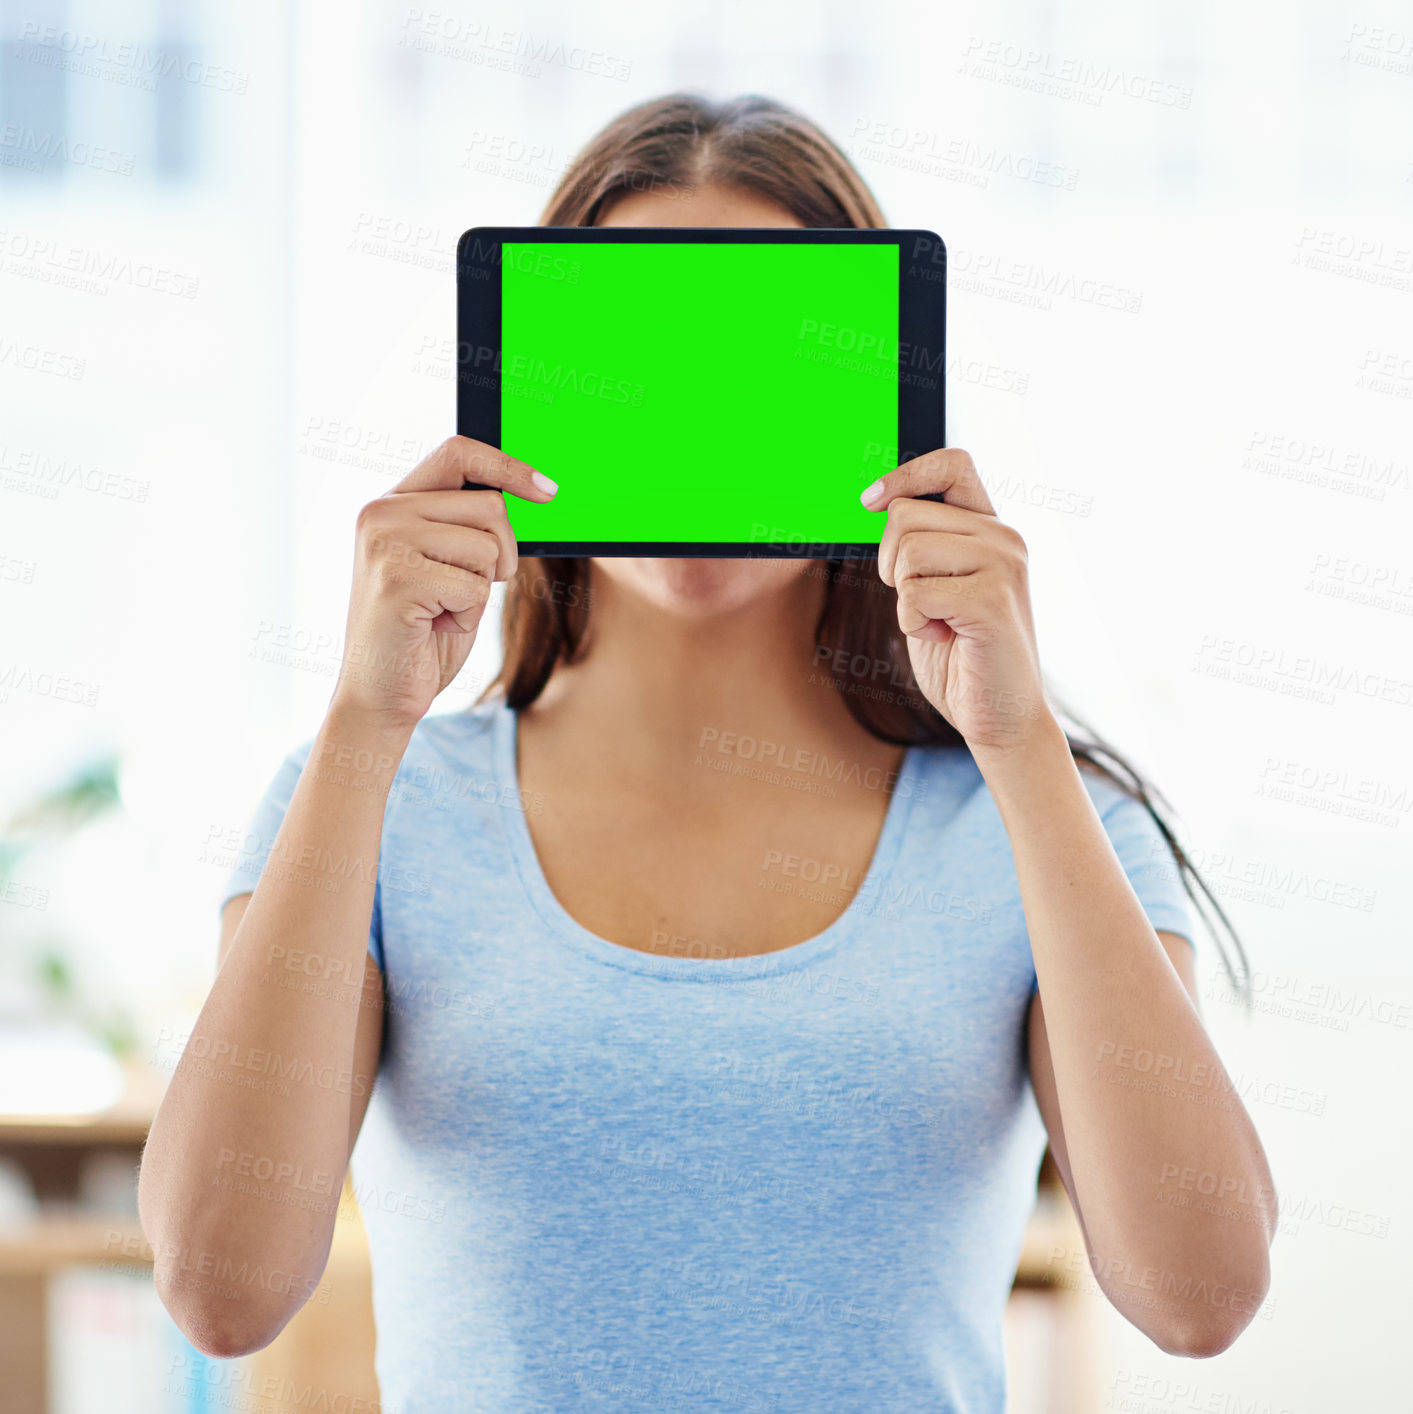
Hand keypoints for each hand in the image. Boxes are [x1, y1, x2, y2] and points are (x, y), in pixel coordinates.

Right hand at [329, 435, 556, 729]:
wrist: (380, 694)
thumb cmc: (423, 632)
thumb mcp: (449, 566)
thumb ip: (469, 525)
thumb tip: (534, 493)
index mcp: (392, 502)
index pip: (458, 452)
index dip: (508, 466)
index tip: (548, 491)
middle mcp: (381, 512)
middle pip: (490, 507)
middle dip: (502, 555)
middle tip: (467, 590)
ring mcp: (385, 543)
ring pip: (488, 547)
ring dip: (481, 590)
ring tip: (443, 610)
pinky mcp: (397, 580)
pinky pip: (476, 587)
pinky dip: (469, 617)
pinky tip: (435, 627)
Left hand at [862, 447, 1056, 753]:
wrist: (1000, 716)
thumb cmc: (960, 656)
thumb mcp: (932, 588)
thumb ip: (918, 547)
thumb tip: (873, 505)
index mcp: (991, 529)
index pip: (952, 464)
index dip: (904, 474)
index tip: (869, 502)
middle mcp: (1004, 537)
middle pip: (905, 516)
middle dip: (890, 564)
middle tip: (921, 603)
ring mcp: (1003, 565)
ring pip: (907, 551)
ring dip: (904, 598)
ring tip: (939, 623)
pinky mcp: (992, 600)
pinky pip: (914, 593)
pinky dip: (913, 622)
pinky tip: (945, 638)